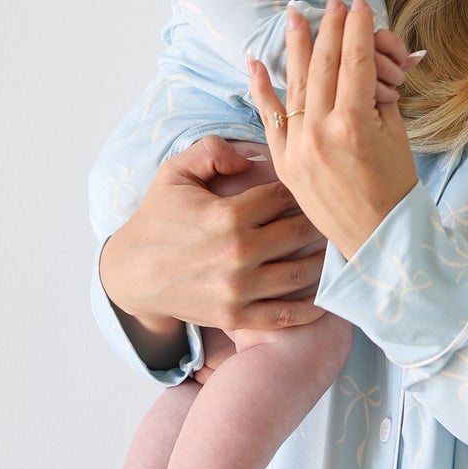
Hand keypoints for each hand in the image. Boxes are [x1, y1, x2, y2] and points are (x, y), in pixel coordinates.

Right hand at [97, 133, 329, 361]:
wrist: (131, 274)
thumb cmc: (156, 219)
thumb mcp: (175, 173)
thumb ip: (212, 151)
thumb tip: (253, 158)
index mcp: (229, 215)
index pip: (285, 196)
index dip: (301, 189)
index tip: (312, 187)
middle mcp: (239, 253)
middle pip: (301, 232)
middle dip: (320, 220)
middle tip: (333, 215)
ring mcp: (239, 290)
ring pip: (304, 273)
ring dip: (325, 261)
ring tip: (336, 249)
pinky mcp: (236, 317)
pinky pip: (286, 314)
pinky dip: (313, 308)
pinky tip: (327, 295)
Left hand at [247, 0, 419, 261]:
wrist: (376, 238)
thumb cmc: (395, 188)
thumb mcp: (396, 136)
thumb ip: (381, 95)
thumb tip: (373, 60)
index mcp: (355, 124)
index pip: (355, 61)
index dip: (358, 28)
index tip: (359, 2)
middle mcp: (321, 132)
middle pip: (324, 65)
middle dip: (329, 27)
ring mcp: (297, 147)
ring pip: (295, 84)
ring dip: (295, 45)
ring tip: (294, 14)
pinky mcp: (283, 162)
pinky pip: (268, 117)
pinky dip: (261, 89)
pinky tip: (255, 61)